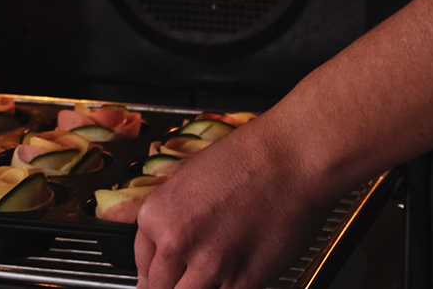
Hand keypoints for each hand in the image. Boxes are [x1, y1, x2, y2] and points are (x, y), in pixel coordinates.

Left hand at [134, 113, 344, 288]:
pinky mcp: (243, 281)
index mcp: (156, 216)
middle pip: (158, 288)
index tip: (158, 278)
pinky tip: (231, 277)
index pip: (141, 264)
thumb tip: (162, 241)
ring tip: (207, 280)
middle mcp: (176, 243)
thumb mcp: (188, 177)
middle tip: (180, 283)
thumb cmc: (247, 158)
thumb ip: (170, 215)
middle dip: (168, 287)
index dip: (152, 273)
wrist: (291, 160)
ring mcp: (208, 266)